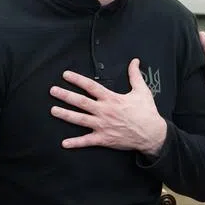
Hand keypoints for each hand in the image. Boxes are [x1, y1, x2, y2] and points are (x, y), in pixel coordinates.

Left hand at [50, 59, 167, 155]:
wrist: (152, 134)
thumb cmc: (147, 112)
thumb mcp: (142, 91)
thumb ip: (135, 75)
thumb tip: (134, 61)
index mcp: (112, 99)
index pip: (91, 87)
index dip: (77, 80)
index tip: (65, 75)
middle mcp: (104, 111)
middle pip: (81, 102)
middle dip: (65, 95)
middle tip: (52, 91)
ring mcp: (102, 126)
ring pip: (80, 119)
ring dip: (65, 115)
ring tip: (53, 110)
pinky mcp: (104, 139)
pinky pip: (87, 141)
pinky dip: (75, 143)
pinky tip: (64, 143)